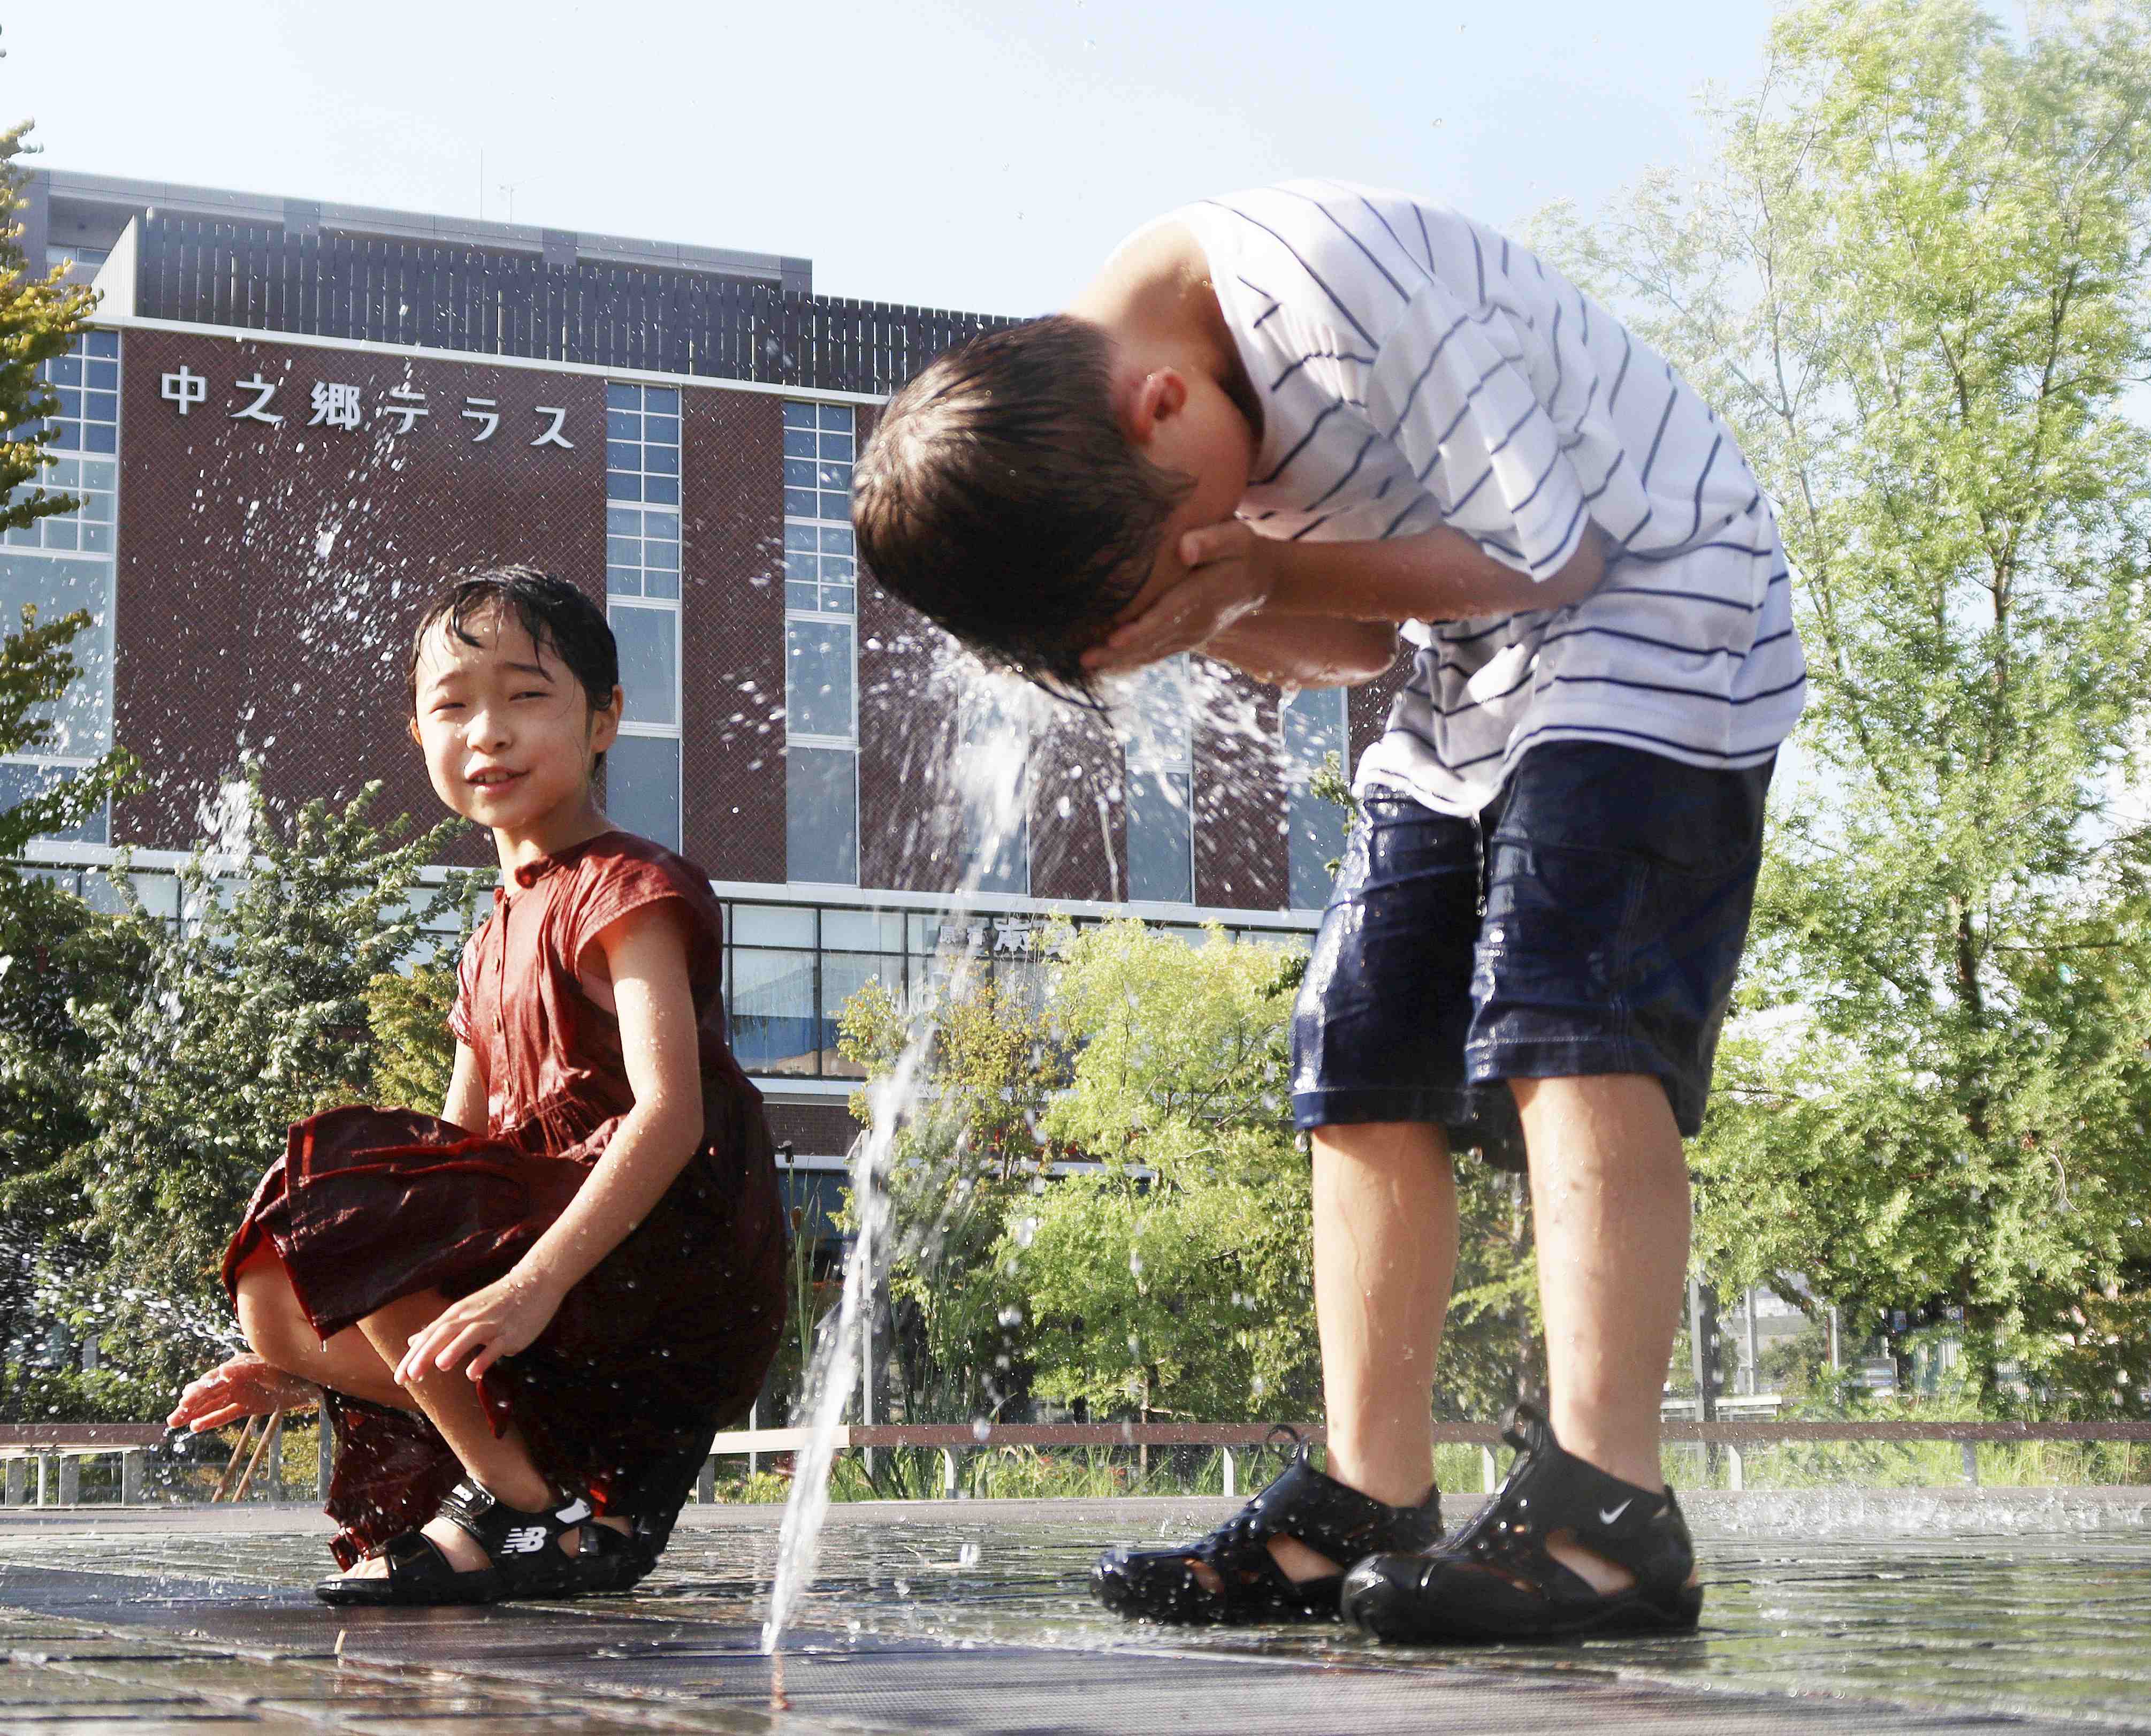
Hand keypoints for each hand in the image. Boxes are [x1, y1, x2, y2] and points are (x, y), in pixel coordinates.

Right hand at [168, 1353, 318, 1432]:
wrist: (312, 1380)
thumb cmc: (291, 1368)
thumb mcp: (270, 1368)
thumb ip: (247, 1369)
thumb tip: (223, 1372)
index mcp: (238, 1367)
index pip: (213, 1380)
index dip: (198, 1390)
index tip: (184, 1400)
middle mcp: (236, 1379)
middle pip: (208, 1393)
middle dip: (189, 1405)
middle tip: (171, 1419)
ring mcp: (241, 1393)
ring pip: (212, 1405)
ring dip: (195, 1414)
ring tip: (176, 1424)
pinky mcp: (248, 1405)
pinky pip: (226, 1414)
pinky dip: (211, 1420)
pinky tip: (196, 1427)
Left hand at [395, 1268, 564, 1385]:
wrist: (535, 1281)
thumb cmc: (498, 1301)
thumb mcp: (466, 1311)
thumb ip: (440, 1328)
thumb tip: (413, 1341)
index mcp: (458, 1313)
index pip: (430, 1335)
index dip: (413, 1356)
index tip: (399, 1378)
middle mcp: (471, 1317)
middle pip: (444, 1334)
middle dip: (425, 1355)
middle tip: (408, 1377)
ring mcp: (492, 1324)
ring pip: (469, 1335)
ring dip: (454, 1349)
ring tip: (439, 1366)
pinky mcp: (511, 1333)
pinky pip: (495, 1347)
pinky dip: (484, 1358)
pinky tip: (473, 1374)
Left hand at [1082, 519, 1275, 674]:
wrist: (1263, 579)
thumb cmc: (1242, 551)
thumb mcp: (1234, 538)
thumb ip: (1211, 541)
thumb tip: (1185, 548)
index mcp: (1201, 598)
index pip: (1166, 616)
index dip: (1140, 630)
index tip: (1115, 639)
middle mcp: (1194, 623)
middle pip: (1152, 641)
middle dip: (1118, 653)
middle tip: (1084, 660)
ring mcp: (1190, 635)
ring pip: (1151, 651)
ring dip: (1120, 660)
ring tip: (1087, 664)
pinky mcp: (1186, 639)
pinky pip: (1157, 652)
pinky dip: (1133, 658)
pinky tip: (1108, 662)